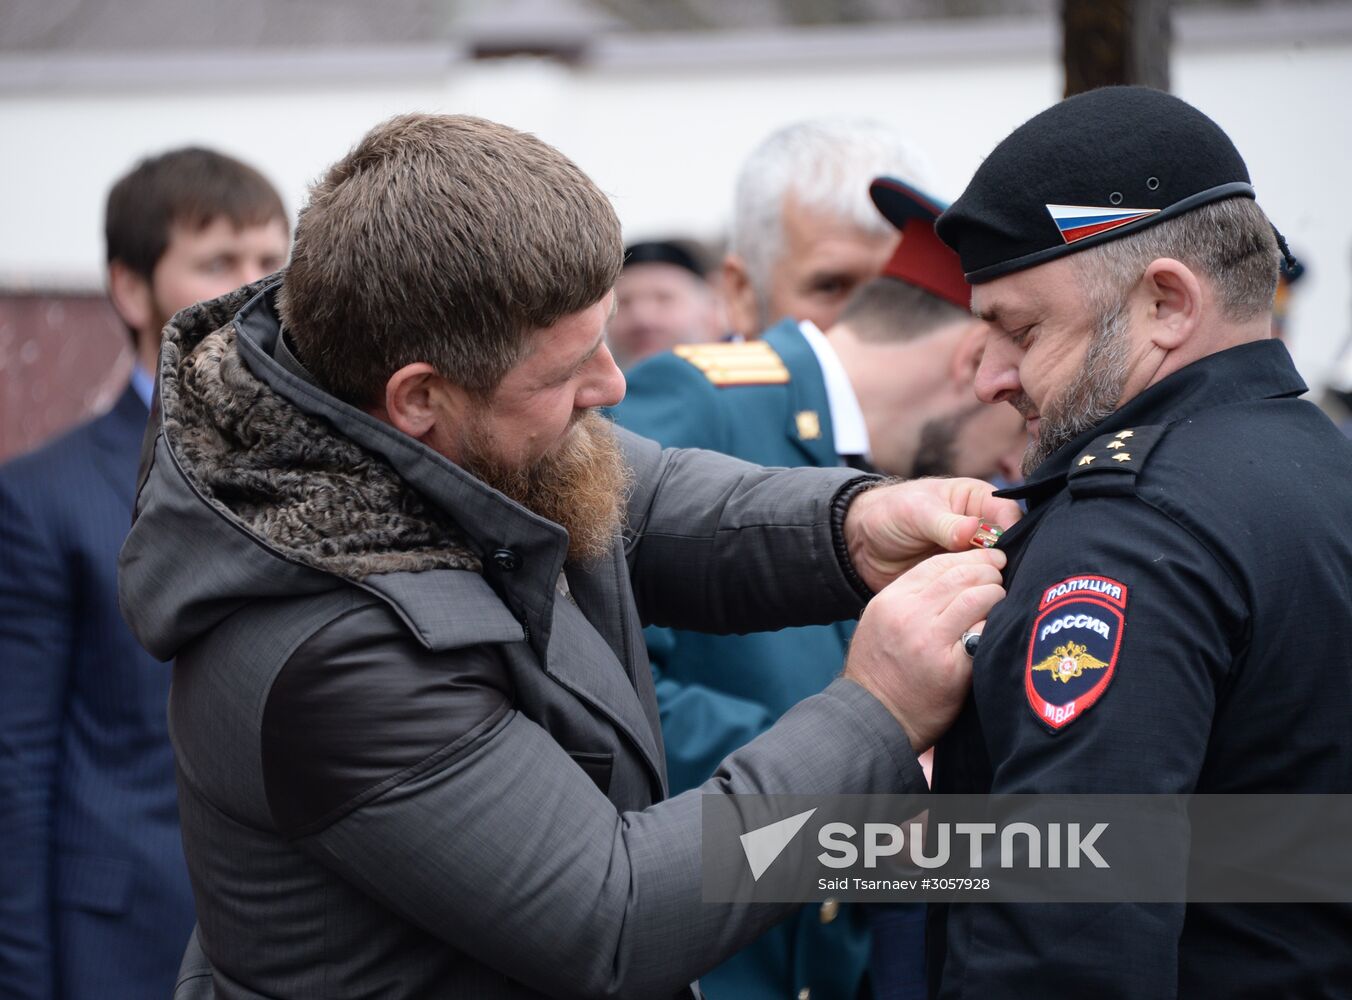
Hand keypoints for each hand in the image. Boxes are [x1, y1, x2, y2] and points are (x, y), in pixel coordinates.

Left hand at [844, 478, 1020, 593]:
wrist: (862, 542)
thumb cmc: (890, 513)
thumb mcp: (916, 512)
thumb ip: (945, 523)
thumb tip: (972, 531)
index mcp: (976, 500)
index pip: (1009, 516)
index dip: (1013, 535)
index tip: (1005, 556)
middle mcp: (980, 527)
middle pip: (1009, 547)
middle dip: (1006, 564)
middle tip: (1000, 584)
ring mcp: (971, 554)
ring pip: (995, 571)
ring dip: (993, 584)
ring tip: (990, 600)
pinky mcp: (959, 578)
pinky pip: (976, 589)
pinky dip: (977, 597)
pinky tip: (977, 608)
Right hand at [844, 548, 1005, 752]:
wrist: (875, 718)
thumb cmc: (881, 672)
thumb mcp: (880, 624)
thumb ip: (910, 599)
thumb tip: (954, 576)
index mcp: (890, 601)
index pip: (936, 564)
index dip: (969, 557)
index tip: (988, 559)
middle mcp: (908, 615)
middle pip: (960, 575)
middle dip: (988, 571)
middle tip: (1000, 576)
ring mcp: (930, 640)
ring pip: (977, 596)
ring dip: (996, 594)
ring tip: (1000, 601)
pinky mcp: (952, 666)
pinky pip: (984, 631)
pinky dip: (995, 624)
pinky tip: (998, 627)